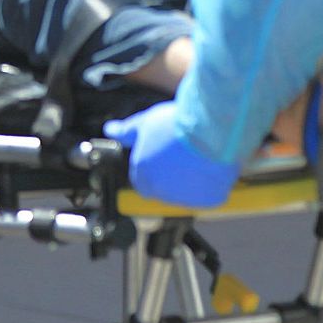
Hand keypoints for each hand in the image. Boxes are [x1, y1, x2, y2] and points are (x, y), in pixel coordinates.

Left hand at [104, 101, 240, 208]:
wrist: (208, 129)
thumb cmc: (176, 125)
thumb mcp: (145, 123)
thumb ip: (126, 132)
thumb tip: (110, 130)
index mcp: (143, 175)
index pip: (142, 183)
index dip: (154, 170)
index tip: (165, 158)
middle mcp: (161, 191)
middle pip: (165, 190)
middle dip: (173, 177)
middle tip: (184, 154)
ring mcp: (185, 198)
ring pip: (187, 195)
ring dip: (192, 182)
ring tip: (199, 156)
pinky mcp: (207, 200)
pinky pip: (209, 196)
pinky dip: (212, 185)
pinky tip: (212, 166)